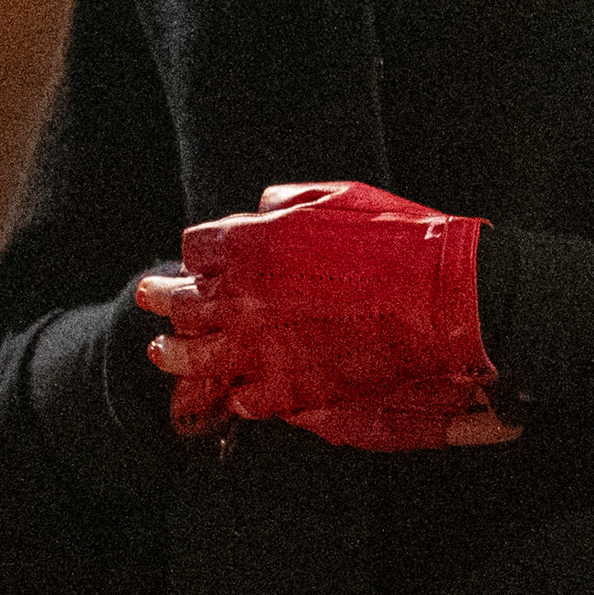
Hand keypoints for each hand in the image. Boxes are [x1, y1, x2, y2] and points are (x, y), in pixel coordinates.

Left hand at [137, 180, 510, 451]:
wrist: (441, 296)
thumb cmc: (396, 238)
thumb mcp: (337, 196)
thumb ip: (285, 204)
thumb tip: (260, 211)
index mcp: (250, 245)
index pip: (195, 250)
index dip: (201, 253)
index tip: (203, 258)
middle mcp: (242, 298)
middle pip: (182, 302)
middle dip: (164, 297)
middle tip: (152, 297)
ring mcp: (261, 349)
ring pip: (194, 357)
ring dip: (175, 352)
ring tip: (161, 351)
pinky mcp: (287, 389)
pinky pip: (240, 397)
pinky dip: (235, 391)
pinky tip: (232, 388)